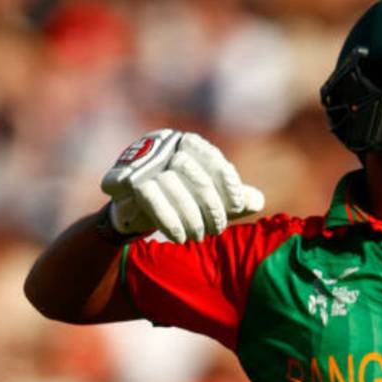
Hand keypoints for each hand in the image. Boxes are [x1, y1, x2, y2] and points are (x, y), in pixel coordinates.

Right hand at [100, 129, 263, 242]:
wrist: (137, 214)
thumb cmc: (181, 202)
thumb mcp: (211, 201)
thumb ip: (234, 198)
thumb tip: (257, 201)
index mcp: (188, 144)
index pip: (213, 158)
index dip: (228, 183)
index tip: (237, 207)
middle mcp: (164, 144)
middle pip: (193, 172)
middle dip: (209, 206)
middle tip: (217, 231)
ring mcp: (142, 160)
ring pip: (172, 183)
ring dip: (189, 216)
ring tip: (198, 237)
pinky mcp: (125, 179)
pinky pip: (150, 196)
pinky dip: (168, 220)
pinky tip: (180, 238)